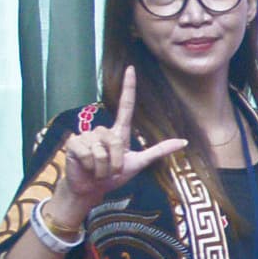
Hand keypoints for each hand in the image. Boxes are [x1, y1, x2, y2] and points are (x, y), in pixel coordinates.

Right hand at [47, 67, 189, 234]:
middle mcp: (102, 130)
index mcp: (118, 132)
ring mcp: (86, 135)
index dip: (128, 88)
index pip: (125, 106)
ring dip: (103, 166)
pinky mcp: (73, 143)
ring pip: (101, 149)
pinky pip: (87, 153)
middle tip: (109, 170)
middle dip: (114, 161)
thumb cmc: (113, 177)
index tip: (131, 69)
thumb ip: (158, 151)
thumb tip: (184, 142)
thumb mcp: (138, 163)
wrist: (90, 189)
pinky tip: (86, 167)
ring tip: (97, 170)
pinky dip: (90, 166)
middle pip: (114, 140)